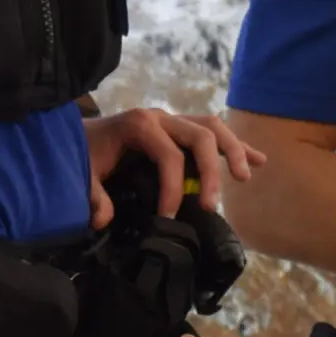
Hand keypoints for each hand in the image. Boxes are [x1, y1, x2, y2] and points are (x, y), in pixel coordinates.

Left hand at [84, 108, 260, 226]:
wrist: (76, 135)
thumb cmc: (83, 154)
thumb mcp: (83, 175)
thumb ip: (93, 195)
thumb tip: (104, 219)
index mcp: (139, 124)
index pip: (169, 156)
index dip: (173, 189)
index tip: (168, 217)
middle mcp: (161, 117)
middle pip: (201, 136)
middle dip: (211, 171)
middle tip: (212, 207)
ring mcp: (172, 121)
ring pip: (212, 128)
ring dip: (233, 151)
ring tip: (245, 177)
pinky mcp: (178, 129)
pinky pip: (212, 133)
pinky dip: (235, 146)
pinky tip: (259, 160)